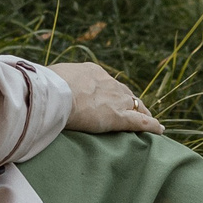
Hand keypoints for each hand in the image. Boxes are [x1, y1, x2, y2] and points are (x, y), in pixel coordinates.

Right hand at [49, 61, 163, 132]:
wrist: (55, 93)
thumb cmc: (47, 86)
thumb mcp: (50, 78)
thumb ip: (54, 83)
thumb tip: (42, 86)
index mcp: (92, 72)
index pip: (107, 82)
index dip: (111, 90)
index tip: (111, 96)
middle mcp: (108, 83)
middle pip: (125, 92)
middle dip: (130, 100)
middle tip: (136, 108)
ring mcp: (116, 99)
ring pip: (136, 105)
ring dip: (144, 112)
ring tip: (150, 120)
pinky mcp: (119, 117)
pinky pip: (141, 122)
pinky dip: (152, 126)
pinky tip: (160, 130)